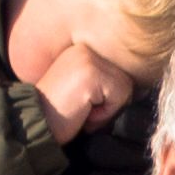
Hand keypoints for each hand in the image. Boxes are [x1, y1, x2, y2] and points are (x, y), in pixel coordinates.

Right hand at [17, 34, 138, 138]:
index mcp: (83, 52)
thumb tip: (142, 89)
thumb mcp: (87, 95)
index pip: (121, 75)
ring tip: (80, 110)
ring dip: (106, 109)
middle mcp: (85, 49)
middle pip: (126, 81)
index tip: (84, 105)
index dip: (109, 99)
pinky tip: (80, 111)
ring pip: (125, 89)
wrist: (33, 125)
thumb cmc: (59, 117)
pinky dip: (104, 113)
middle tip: (81, 109)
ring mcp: (87, 58)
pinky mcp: (91, 72)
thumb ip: (107, 87)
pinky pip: (119, 96)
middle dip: (109, 104)